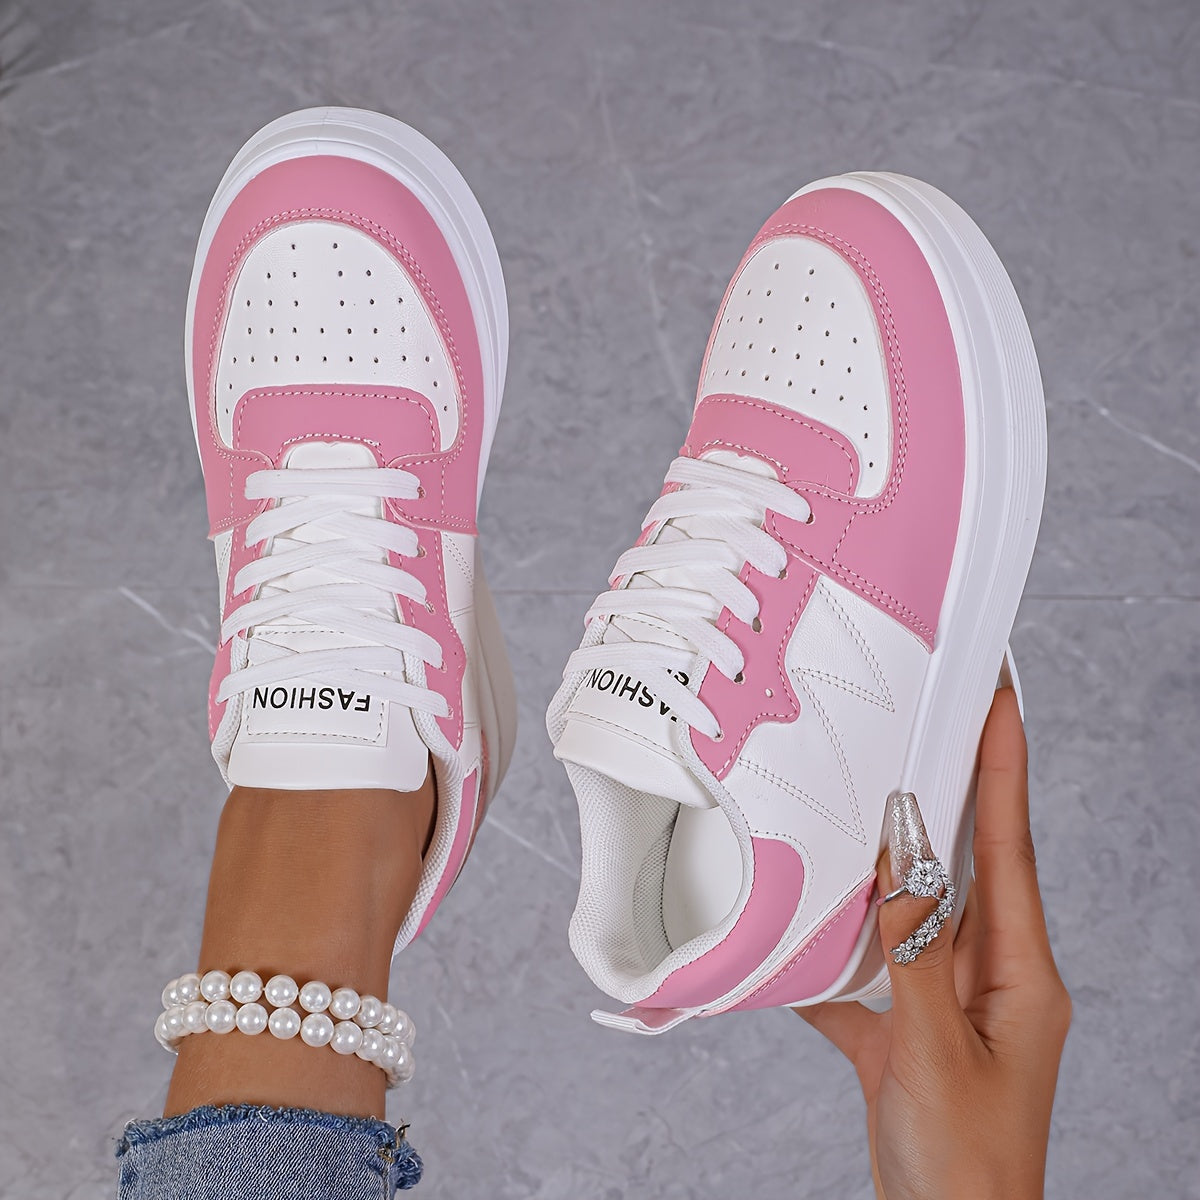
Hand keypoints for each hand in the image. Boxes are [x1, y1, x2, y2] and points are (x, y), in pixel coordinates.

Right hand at [798, 688, 1070, 1199]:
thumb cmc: (967, 1172)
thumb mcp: (935, 1056)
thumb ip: (914, 958)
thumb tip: (900, 873)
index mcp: (1020, 977)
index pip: (1010, 847)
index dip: (1004, 768)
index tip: (996, 703)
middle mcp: (992, 979)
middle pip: (969, 864)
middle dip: (950, 789)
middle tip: (933, 722)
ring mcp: (950, 1003)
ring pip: (916, 910)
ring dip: (888, 862)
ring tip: (867, 802)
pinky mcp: (907, 1033)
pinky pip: (870, 973)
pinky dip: (835, 955)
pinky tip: (798, 943)